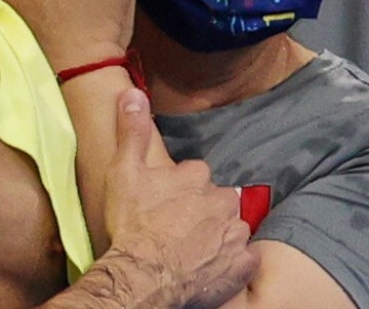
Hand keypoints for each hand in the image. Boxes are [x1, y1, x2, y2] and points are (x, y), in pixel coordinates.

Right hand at [103, 89, 257, 307]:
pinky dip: (233, 262)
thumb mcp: (123, 171)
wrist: (143, 275)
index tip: (166, 202)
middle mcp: (222, 200)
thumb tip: (133, 92)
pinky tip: (213, 267)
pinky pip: (245, 258)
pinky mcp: (241, 264)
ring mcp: (234, 233)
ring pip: (232, 227)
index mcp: (196, 175)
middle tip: (178, 228)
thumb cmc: (132, 224)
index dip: (181, 189)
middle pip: (217, 200)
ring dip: (218, 235)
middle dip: (203, 211)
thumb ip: (132, 131)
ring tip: (194, 250)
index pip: (196, 174)